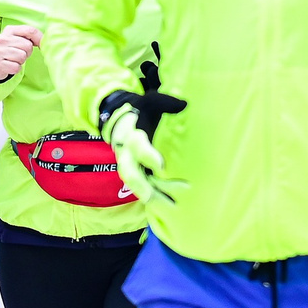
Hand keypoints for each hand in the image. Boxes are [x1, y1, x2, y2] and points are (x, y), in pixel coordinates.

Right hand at [0, 24, 41, 82]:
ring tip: (14, 59)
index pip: (30, 30)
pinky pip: (16, 68)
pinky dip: (16, 69)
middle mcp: (3, 39)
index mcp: (10, 30)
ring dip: (21, 61)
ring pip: (22, 57)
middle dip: (27, 52)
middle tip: (20, 53)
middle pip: (28, 46)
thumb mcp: (18, 38)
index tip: (39, 45)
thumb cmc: (10, 49)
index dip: (39, 39)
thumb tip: (45, 41)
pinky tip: (10, 65)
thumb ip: (31, 36)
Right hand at [99, 80, 188, 205]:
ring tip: (172, 205)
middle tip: (155, 197)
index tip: (162, 166)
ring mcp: (130, 165)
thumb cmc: (141, 110)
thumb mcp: (151, 102)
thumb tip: (185, 104)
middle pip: (129, 173)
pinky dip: (156, 196)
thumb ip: (167, 102)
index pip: (137, 147)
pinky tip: (172, 203)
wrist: (123, 120)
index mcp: (131, 135)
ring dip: (153, 196)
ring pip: (136, 184)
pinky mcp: (137, 172)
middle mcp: (127, 154)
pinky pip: (143, 187)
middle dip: (143, 186)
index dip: (148, 157)